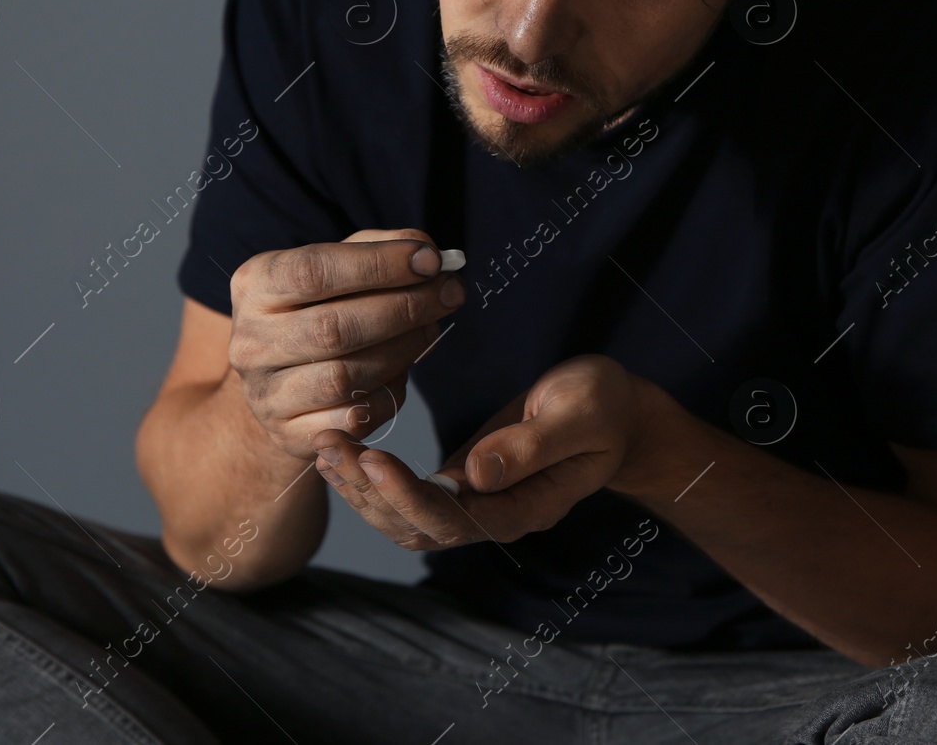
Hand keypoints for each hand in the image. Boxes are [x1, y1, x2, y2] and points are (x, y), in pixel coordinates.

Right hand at [228, 228, 463, 460]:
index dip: (378, 264)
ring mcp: (266, 394)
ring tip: (429, 330)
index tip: (430, 261)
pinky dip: (389, 394)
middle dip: (406, 307)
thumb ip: (379, 249)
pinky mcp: (289, 434)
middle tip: (449, 294)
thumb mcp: (337, 268)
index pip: (313, 271)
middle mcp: (250, 341)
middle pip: (335, 328)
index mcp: (255, 285)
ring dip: (403, 351)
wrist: (279, 383)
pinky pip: (354, 418)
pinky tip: (399, 373)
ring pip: (346, 377)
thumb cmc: (318, 311)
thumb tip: (427, 254)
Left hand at [310, 354, 667, 550]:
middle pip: (416, 527)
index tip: (372, 458)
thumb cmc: (602, 408)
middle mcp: (493, 517)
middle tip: (329, 446)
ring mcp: (474, 505)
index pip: (453, 519)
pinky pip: (405, 495)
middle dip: (367, 492)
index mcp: (524, 509)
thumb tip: (475, 474)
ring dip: (359, 489)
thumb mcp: (579, 414)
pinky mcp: (459, 483)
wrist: (612, 412)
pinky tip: (343, 450)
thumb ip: (531, 445)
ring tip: (324, 447)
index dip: (407, 495)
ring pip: (402, 518)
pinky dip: (369, 478)